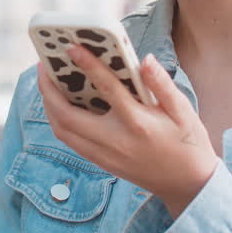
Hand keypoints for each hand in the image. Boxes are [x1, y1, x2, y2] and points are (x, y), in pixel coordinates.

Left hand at [37, 48, 218, 216]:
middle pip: (68, 116)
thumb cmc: (188, 143)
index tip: (72, 47)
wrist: (188, 185)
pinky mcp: (102, 163)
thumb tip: (144, 59)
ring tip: (47, 82)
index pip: (107, 89)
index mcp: (138, 123)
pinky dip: (59, 121)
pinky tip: (59, 105)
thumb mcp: (183, 111)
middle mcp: (116, 141)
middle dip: (49, 90)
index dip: (87, 65)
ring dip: (49, 106)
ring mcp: (106, 155)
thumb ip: (162, 84)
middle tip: (43, 66)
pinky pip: (71, 141)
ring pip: (63, 131)